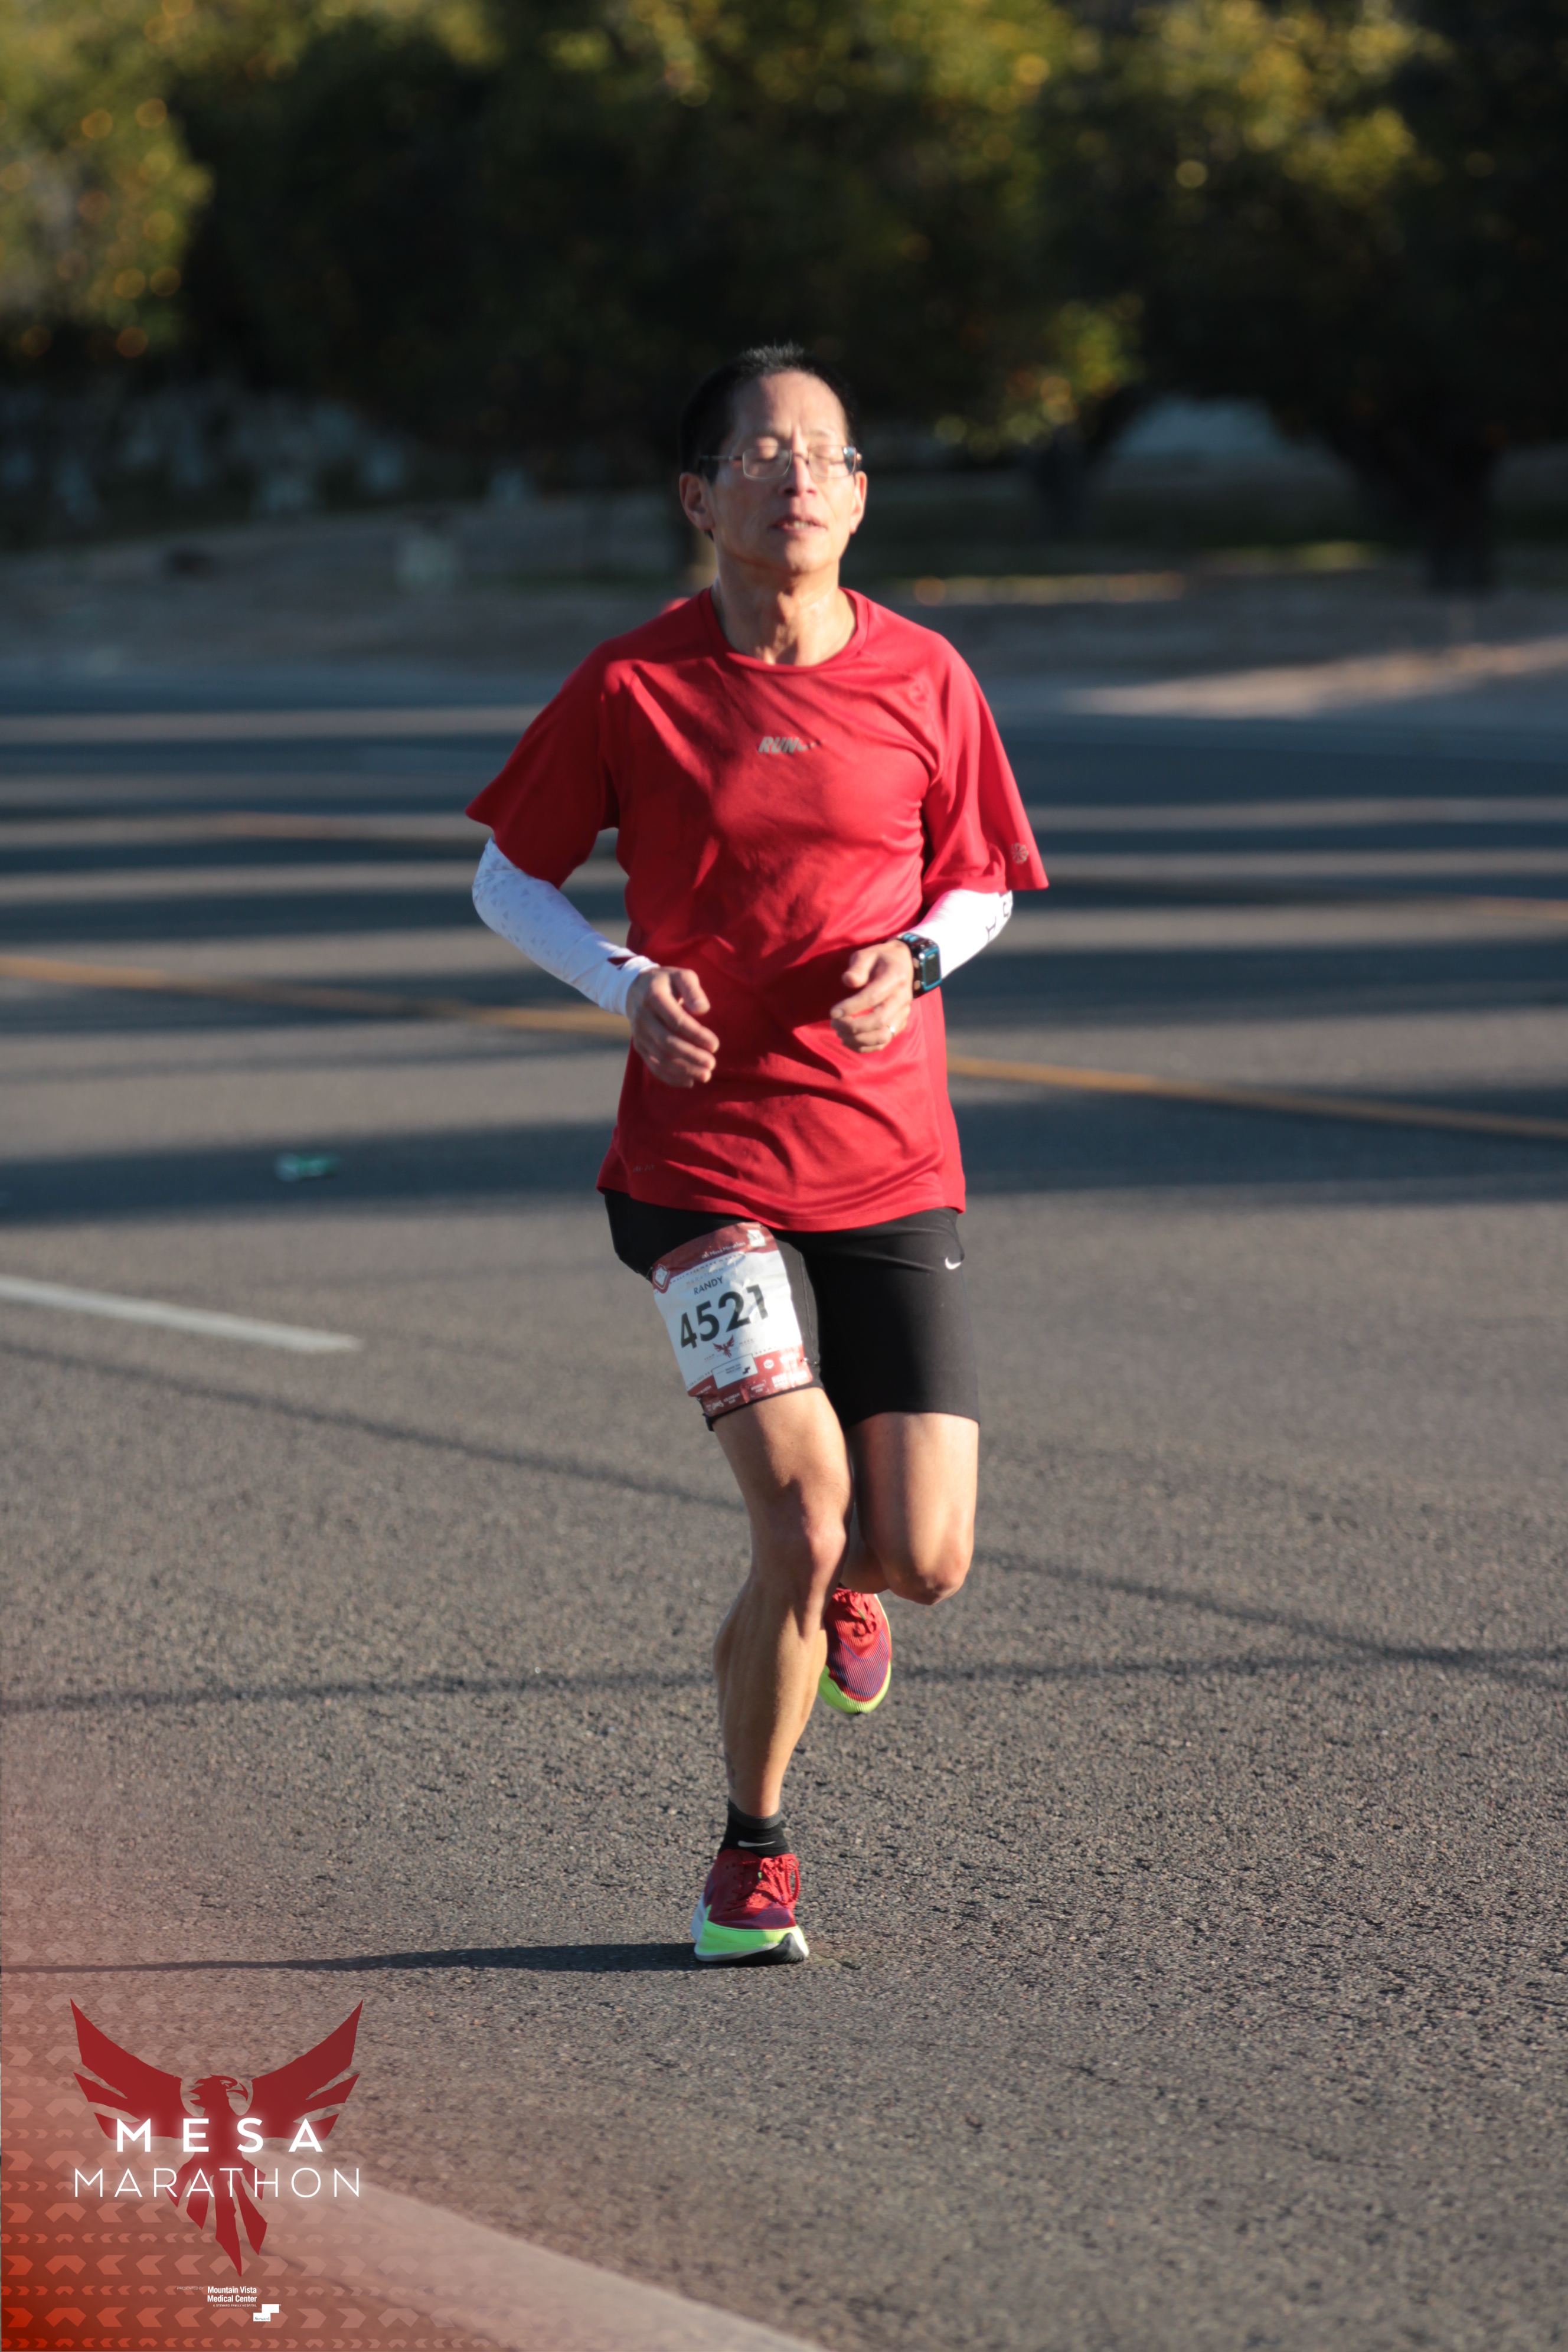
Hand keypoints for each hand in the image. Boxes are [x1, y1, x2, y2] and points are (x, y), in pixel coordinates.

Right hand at [627, 967, 719, 1087]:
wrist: (635, 988)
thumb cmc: (667, 982)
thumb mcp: (681, 975)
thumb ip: (693, 989)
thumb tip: (703, 1010)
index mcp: (653, 996)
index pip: (676, 1020)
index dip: (696, 1035)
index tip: (715, 1045)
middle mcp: (642, 1016)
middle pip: (666, 1042)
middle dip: (691, 1056)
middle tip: (712, 1064)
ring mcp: (638, 1033)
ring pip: (660, 1057)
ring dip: (683, 1069)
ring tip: (705, 1075)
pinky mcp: (639, 1045)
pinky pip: (652, 1065)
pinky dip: (670, 1077)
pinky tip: (689, 1081)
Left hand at [829, 941, 914, 1053]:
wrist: (904, 965)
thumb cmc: (880, 959)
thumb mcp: (867, 954)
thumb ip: (858, 967)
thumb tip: (848, 981)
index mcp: (895, 978)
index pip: (872, 997)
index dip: (851, 1007)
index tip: (833, 1012)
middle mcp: (902, 998)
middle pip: (879, 1021)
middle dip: (852, 1026)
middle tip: (834, 1023)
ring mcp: (903, 1014)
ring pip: (882, 1036)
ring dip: (858, 1039)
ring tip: (839, 1033)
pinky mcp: (900, 1024)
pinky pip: (883, 1042)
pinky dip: (865, 1047)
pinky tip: (848, 1041)